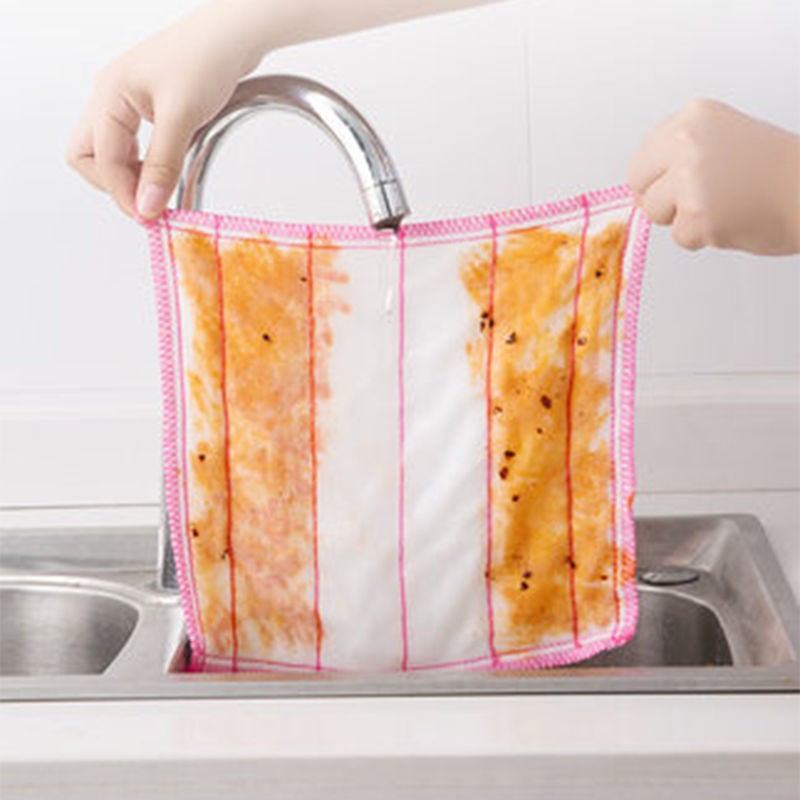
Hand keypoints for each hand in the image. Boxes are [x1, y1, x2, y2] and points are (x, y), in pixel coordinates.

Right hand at [66, 4, 263, 218]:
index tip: (149, 219)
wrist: (233, 34)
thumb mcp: (182, 117)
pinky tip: (165, 171)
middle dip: (113, 185)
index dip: (124, 194)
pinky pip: (130, 143)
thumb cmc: (206, 59)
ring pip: (108, 151)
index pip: (101, 162)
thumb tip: (147, 206)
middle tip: (147, 204)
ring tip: (159, 190)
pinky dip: (143, 163)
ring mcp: (126, 101)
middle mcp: (110, 98)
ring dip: (129, 176)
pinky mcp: (146, 106)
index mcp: (109, 96)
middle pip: (88, 157)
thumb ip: (162, 165)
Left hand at [627, 99, 799, 254]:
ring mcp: (691, 179)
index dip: (658, 179)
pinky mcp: (699, 215)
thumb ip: (678, 155)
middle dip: (663, 199)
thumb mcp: (721, 138)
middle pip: (639, 186)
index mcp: (692, 118)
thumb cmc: (774, 170)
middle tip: (703, 195)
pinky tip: (732, 218)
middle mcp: (687, 142)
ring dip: (683, 218)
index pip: (641, 159)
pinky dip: (703, 237)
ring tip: (722, 204)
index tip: (684, 180)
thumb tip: (638, 190)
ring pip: (655, 213)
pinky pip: (680, 237)